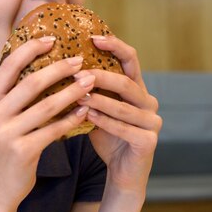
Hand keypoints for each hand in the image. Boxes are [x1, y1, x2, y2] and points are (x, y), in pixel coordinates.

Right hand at [0, 36, 94, 211]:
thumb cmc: (2, 148)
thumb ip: (11, 95)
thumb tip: (38, 64)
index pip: (8, 65)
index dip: (30, 49)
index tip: (52, 38)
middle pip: (30, 83)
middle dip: (58, 68)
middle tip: (79, 60)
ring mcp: (5, 134)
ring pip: (46, 106)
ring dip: (71, 92)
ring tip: (89, 82)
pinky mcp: (22, 152)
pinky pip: (53, 130)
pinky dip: (71, 118)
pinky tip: (85, 111)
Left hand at [78, 35, 161, 194]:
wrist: (122, 173)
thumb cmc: (106, 136)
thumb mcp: (97, 108)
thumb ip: (89, 89)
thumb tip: (59, 65)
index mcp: (138, 89)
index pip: (131, 59)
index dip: (115, 45)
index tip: (93, 37)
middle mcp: (149, 102)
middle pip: (126, 81)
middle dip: (101, 75)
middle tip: (77, 72)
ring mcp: (152, 122)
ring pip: (124, 106)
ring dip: (99, 99)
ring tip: (77, 94)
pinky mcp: (149, 142)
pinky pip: (125, 128)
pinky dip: (105, 121)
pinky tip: (87, 115)